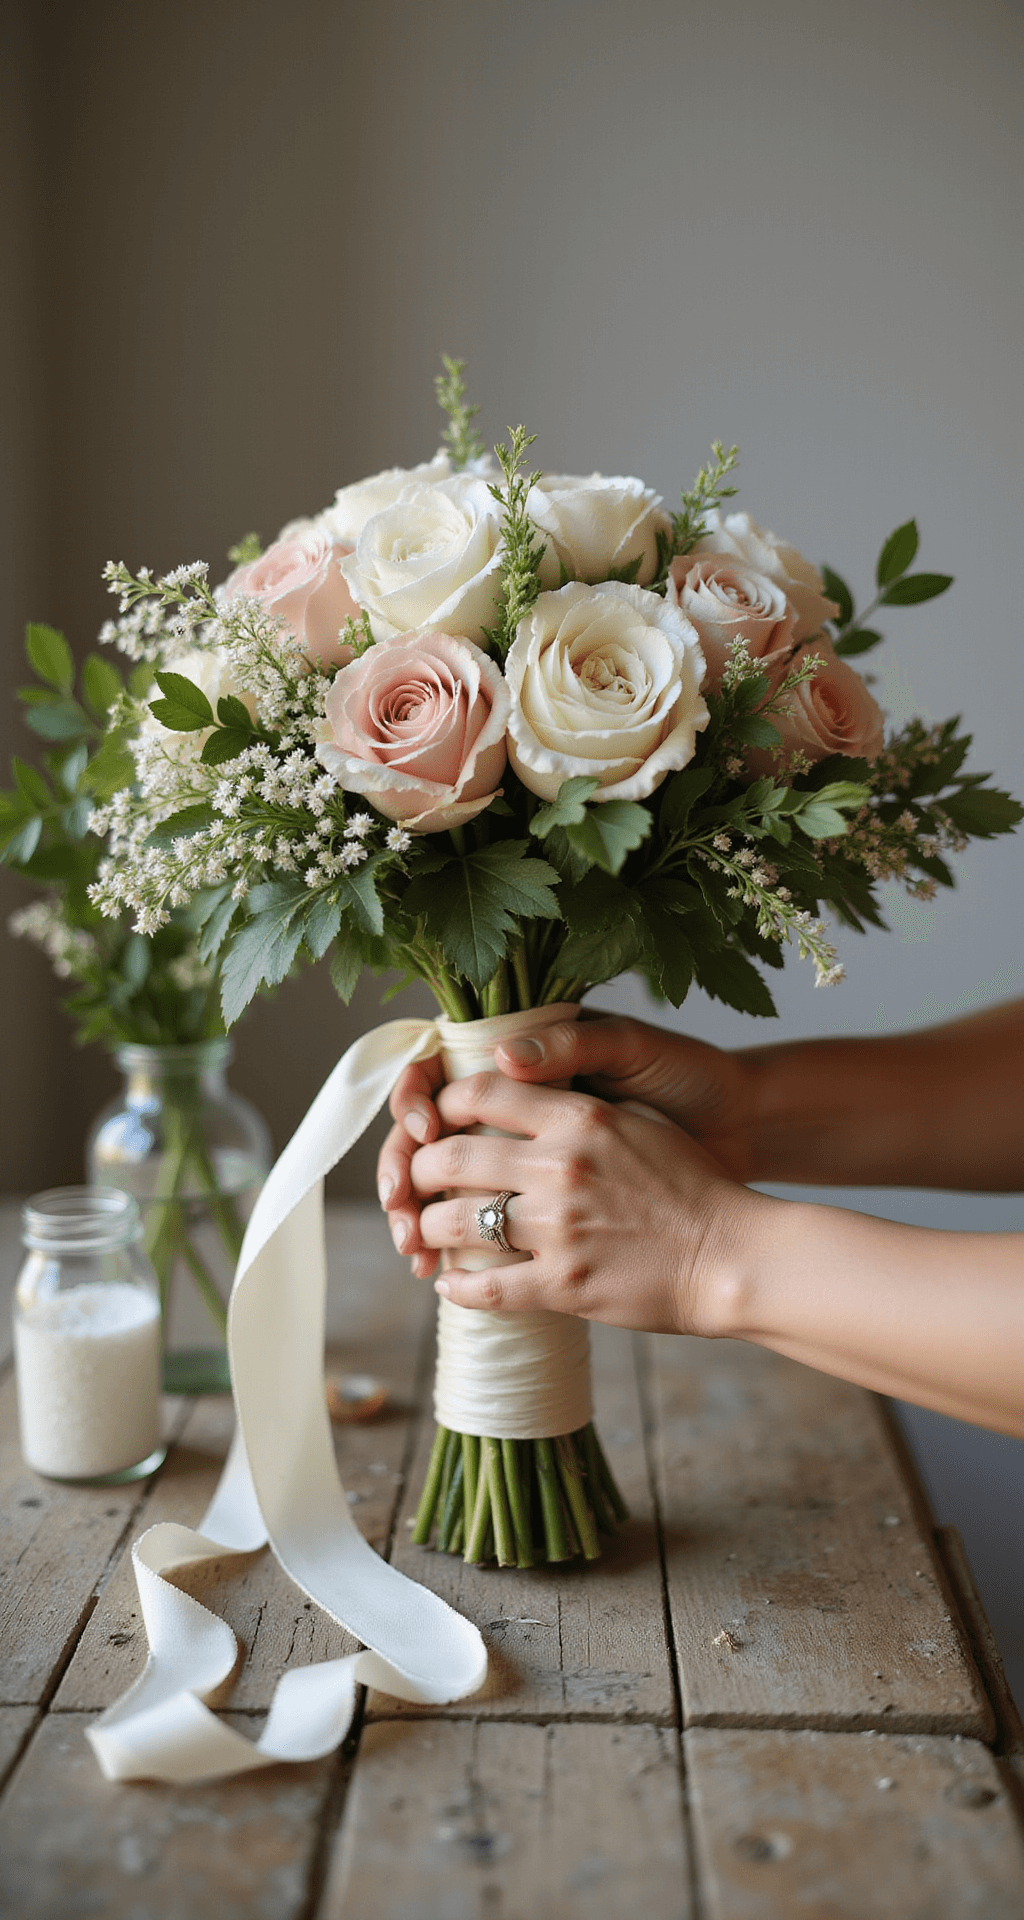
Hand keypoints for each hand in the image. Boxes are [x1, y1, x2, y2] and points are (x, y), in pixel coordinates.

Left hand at [403, 1069, 756, 1334]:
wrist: (733, 1256)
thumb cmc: (693, 1186)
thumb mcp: (639, 1122)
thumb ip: (579, 1109)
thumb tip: (526, 1092)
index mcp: (578, 1117)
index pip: (476, 1093)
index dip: (440, 1107)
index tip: (436, 1125)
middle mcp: (559, 1166)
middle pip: (448, 1157)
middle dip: (419, 1172)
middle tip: (417, 1183)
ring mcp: (558, 1228)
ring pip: (452, 1223)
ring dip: (428, 1230)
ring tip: (427, 1235)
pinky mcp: (563, 1284)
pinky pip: (484, 1286)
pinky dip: (457, 1288)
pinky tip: (451, 1285)